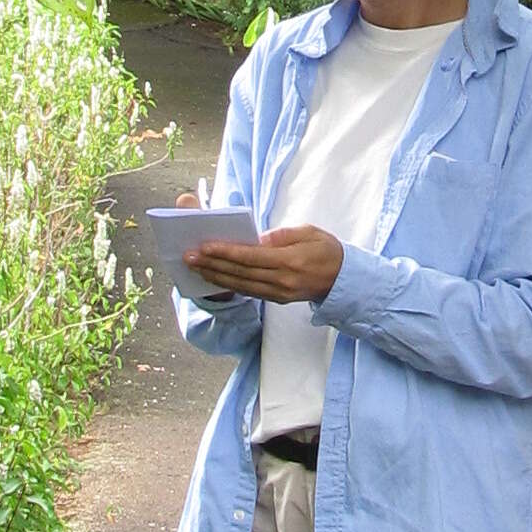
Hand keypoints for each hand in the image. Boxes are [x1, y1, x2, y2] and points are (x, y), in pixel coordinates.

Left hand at [183, 226, 343, 304]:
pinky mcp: (276, 299)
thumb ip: (281, 235)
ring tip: (194, 268)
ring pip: (241, 285)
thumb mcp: (308, 232)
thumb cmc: (326, 250)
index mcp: (289, 261)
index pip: (250, 257)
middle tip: (188, 257)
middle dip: (212, 264)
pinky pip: (248, 291)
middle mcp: (281, 281)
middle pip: (240, 273)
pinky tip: (214, 278)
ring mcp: (278, 293)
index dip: (225, 252)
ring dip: (215, 276)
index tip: (204, 246)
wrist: (344, 279)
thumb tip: (256, 238)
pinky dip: (229, 285)